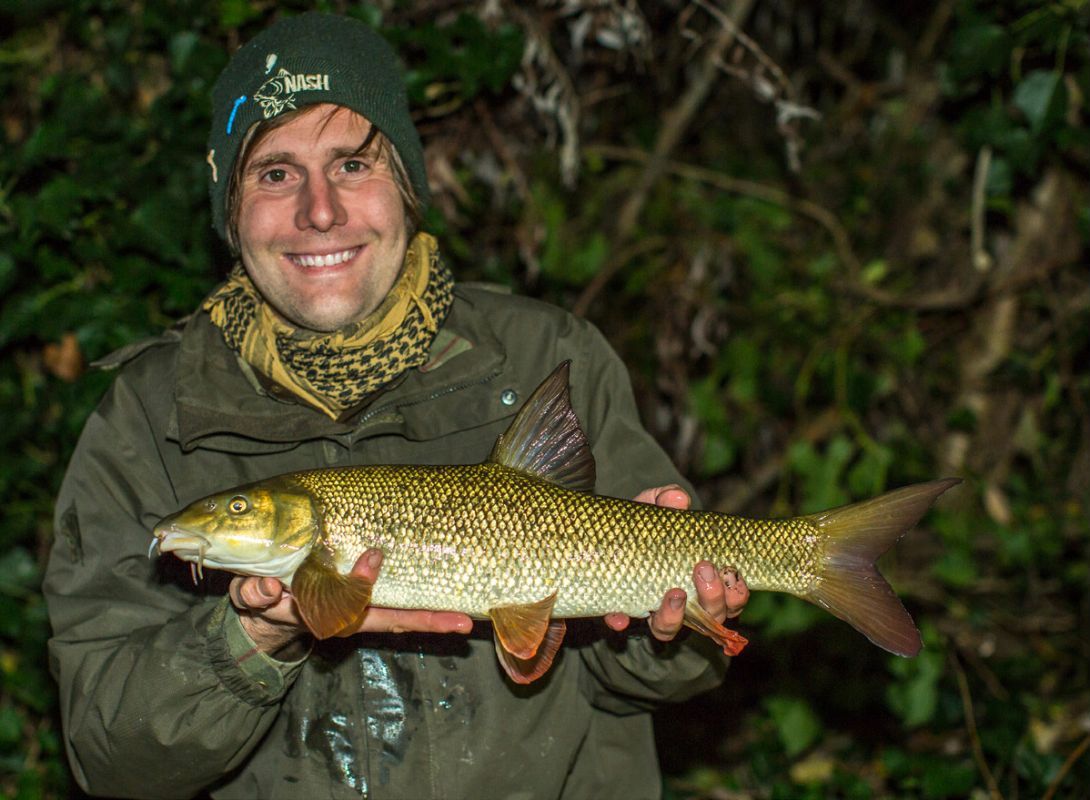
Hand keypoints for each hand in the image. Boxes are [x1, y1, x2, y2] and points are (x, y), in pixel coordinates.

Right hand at [231, 549, 472, 653]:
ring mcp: (363, 609)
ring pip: (404, 612)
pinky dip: (428, 608)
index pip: (351, 601)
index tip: (374, 556)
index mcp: (323, 613)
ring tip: (469, 616)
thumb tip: (267, 590)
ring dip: (436, 615)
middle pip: (394, 616)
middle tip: (461, 620)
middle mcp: (350, 615)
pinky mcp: (370, 601)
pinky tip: (458, 604)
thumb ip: (256, 594)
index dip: (364, 582)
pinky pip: (402, 606)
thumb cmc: (261, 595)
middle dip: (427, 619)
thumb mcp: (251, 596)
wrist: (265, 604)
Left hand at [602, 484, 749, 640]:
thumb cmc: (644, 525)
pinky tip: (619, 616)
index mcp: (702, 580)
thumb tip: (678, 498)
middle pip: (710, 617)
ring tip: (675, 594)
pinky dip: (621, 620)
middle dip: (714, 597)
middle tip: (703, 569)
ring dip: (676, 616)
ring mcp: (651, 611)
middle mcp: (683, 604)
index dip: (737, 593)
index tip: (732, 571)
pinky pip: (622, 624)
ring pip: (671, 630)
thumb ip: (666, 498)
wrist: (604, 534)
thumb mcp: (656, 507)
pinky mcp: (619, 612)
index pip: (732, 598)